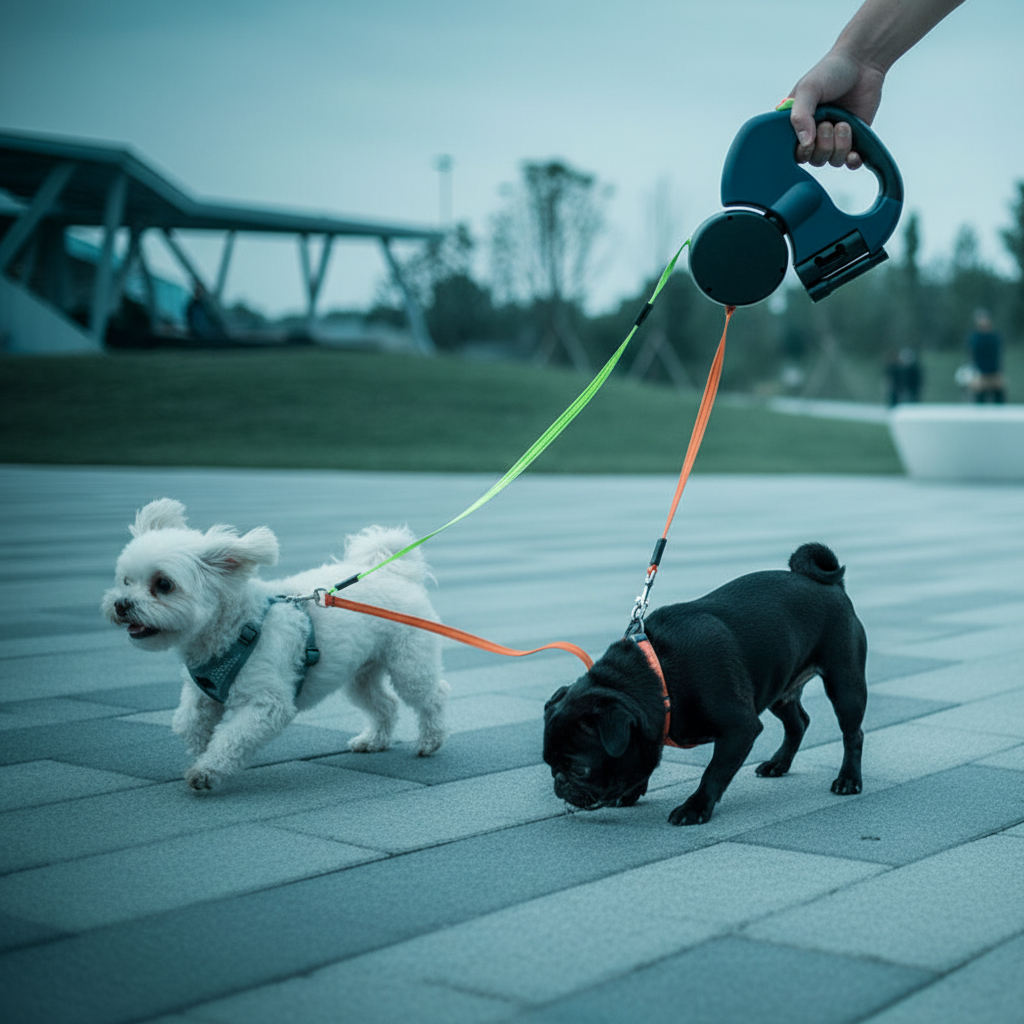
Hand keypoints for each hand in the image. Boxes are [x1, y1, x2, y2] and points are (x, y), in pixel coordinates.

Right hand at [787, 51, 884, 168]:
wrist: (862, 61)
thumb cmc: (831, 71)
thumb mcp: (808, 89)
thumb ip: (800, 115)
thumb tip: (805, 143)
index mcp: (797, 125)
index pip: (793, 153)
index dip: (802, 151)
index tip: (808, 138)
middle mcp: (814, 135)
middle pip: (814, 160)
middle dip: (823, 146)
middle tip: (828, 124)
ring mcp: (834, 138)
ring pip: (832, 160)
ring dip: (839, 146)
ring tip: (845, 124)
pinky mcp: (854, 139)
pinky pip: (850, 162)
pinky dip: (852, 161)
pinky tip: (854, 153)